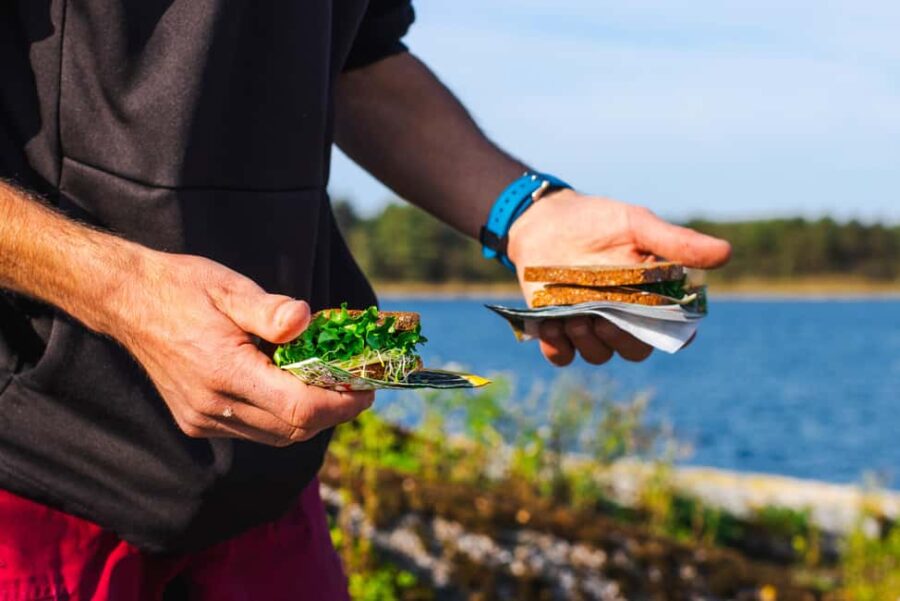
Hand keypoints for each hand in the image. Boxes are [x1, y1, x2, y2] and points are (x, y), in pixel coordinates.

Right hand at [105, 252, 373, 445]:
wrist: (126, 301)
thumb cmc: (182, 287)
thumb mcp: (230, 287)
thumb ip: (270, 310)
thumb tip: (306, 320)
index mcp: (224, 371)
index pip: (299, 408)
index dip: (341, 404)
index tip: (367, 389)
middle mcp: (212, 405)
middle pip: (293, 429)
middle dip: (333, 411)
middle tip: (357, 385)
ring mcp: (202, 418)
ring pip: (275, 435)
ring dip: (309, 418)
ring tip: (330, 386)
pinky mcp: (196, 421)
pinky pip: (253, 431)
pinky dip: (281, 417)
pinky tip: (290, 387)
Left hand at [506, 190, 730, 365]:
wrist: (543, 220)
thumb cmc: (597, 220)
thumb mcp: (636, 224)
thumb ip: (675, 243)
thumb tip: (727, 253)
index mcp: (649, 296)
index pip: (672, 330)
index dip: (672, 335)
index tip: (660, 324)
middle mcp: (622, 316)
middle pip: (635, 350)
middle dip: (623, 339)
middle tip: (604, 318)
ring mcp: (589, 325)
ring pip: (599, 355)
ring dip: (589, 342)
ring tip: (573, 317)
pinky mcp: (556, 329)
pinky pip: (561, 356)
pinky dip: (558, 346)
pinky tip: (552, 323)